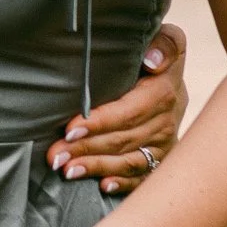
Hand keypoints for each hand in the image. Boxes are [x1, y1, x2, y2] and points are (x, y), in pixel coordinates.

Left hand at [47, 22, 187, 195]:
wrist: (170, 74)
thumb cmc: (153, 53)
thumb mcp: (165, 39)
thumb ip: (164, 44)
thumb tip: (152, 60)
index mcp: (165, 89)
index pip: (129, 111)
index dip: (99, 122)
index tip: (70, 129)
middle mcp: (168, 119)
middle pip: (124, 138)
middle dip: (86, 148)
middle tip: (56, 156)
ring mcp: (166, 141)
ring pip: (131, 160)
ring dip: (97, 167)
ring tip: (67, 171)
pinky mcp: (162, 157)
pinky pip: (144, 176)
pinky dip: (124, 183)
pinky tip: (103, 187)